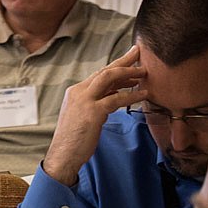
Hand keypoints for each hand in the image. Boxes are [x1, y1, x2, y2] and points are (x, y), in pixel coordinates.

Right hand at [41, 45, 147, 187]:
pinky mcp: (92, 112)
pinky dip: (131, 95)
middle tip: (138, 52)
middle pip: (104, 70)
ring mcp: (84, 101)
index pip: (99, 74)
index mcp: (76, 92)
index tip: (130, 60)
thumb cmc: (75, 139)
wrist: (63, 156)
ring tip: (145, 72)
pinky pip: (116, 99)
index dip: (117, 66)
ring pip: (109, 78)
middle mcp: (78, 92)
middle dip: (124, 60)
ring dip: (129, 73)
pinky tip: (143, 94)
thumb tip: (114, 93)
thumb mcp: (84, 115)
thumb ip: (97, 102)